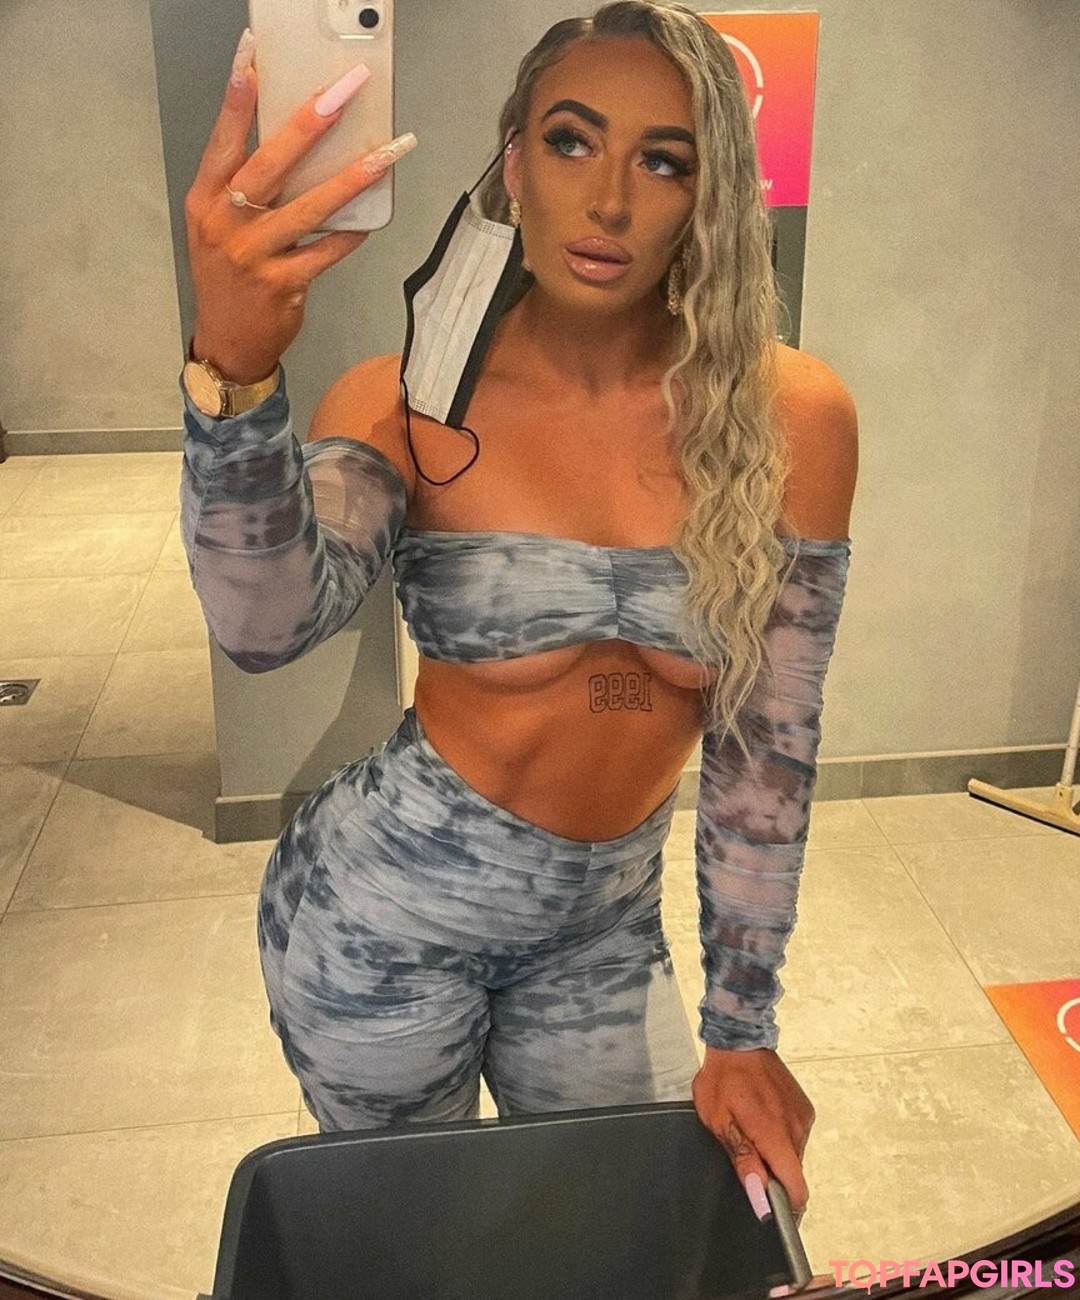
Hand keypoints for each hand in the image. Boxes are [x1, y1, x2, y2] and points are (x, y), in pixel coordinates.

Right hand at [184, 31, 415, 382]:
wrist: (228, 343)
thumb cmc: (229, 277)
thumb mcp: (220, 226)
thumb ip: (245, 188)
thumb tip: (298, 144)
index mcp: (206, 199)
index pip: (223, 139)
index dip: (238, 98)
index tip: (255, 57)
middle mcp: (225, 222)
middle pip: (271, 162)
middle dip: (310, 122)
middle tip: (344, 91)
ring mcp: (252, 254)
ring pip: (309, 207)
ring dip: (351, 179)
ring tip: (386, 153)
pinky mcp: (281, 284)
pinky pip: (324, 252)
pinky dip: (349, 235)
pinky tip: (371, 222)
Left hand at [691, 1046, 814, 1223]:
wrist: (739, 1041)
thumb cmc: (722, 1079)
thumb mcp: (719, 1121)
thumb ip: (743, 1160)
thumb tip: (760, 1194)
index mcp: (775, 1134)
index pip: (797, 1188)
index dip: (786, 1206)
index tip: (771, 1208)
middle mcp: (797, 1127)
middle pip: (794, 1173)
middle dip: (773, 1174)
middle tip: (747, 1155)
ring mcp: (804, 1116)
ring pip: (794, 1155)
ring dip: (776, 1154)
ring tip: (752, 1131)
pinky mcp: (805, 1108)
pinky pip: (796, 1136)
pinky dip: (781, 1137)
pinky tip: (762, 1119)